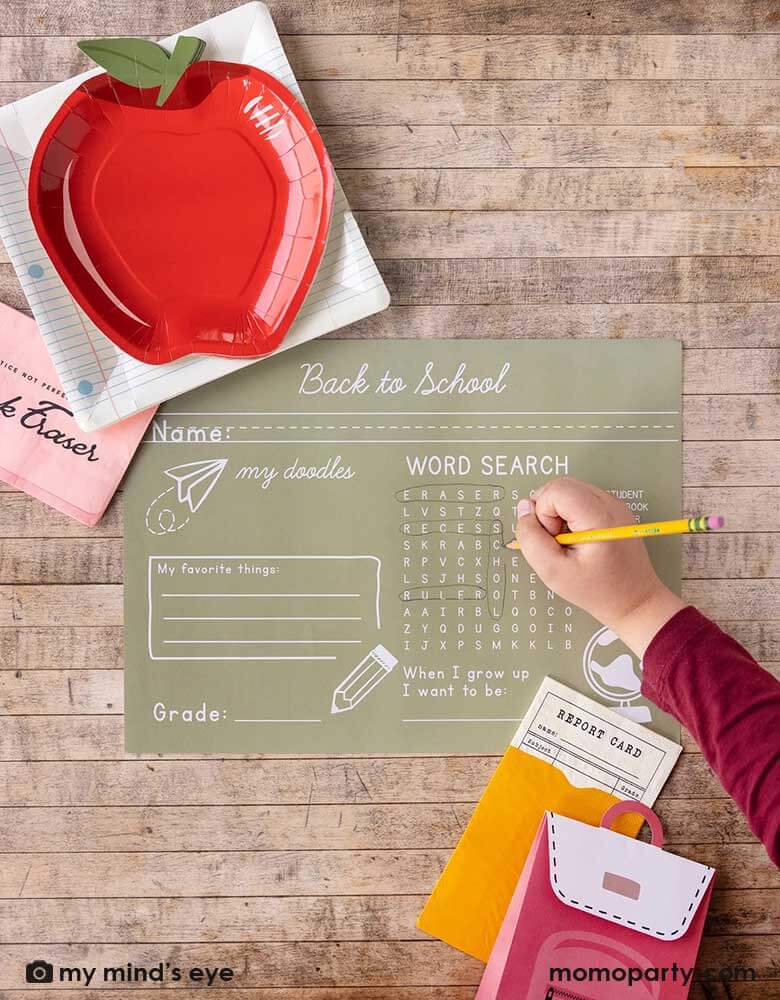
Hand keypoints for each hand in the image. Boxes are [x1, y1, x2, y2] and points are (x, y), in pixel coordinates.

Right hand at [512, 477, 684, 655]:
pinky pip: (579, 499)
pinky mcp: (613, 509)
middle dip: (548, 511)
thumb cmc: (596, 591)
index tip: (554, 540)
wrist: (634, 601)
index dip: (543, 513)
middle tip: (558, 541)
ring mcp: (614, 504)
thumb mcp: (553, 572)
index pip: (556, 490)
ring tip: (569, 542)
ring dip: (558, 514)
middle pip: (561, 485)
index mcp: (600, 516)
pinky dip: (570, 515)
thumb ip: (531, 538)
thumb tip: (523, 508)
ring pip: (568, 490)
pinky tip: (578, 539)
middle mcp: (610, 503)